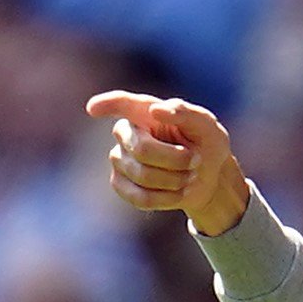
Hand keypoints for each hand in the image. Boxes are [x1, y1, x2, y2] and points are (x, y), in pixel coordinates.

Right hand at [85, 90, 249, 233]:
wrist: (209, 177)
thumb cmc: (206, 143)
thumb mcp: (207, 125)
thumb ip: (185, 113)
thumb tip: (155, 111)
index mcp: (145, 111)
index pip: (122, 104)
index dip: (107, 105)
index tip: (93, 109)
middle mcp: (126, 133)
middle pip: (142, 149)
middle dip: (175, 159)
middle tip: (196, 160)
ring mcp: (119, 159)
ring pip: (143, 175)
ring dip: (175, 179)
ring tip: (189, 175)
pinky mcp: (120, 185)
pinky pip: (140, 198)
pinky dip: (167, 198)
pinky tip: (178, 192)